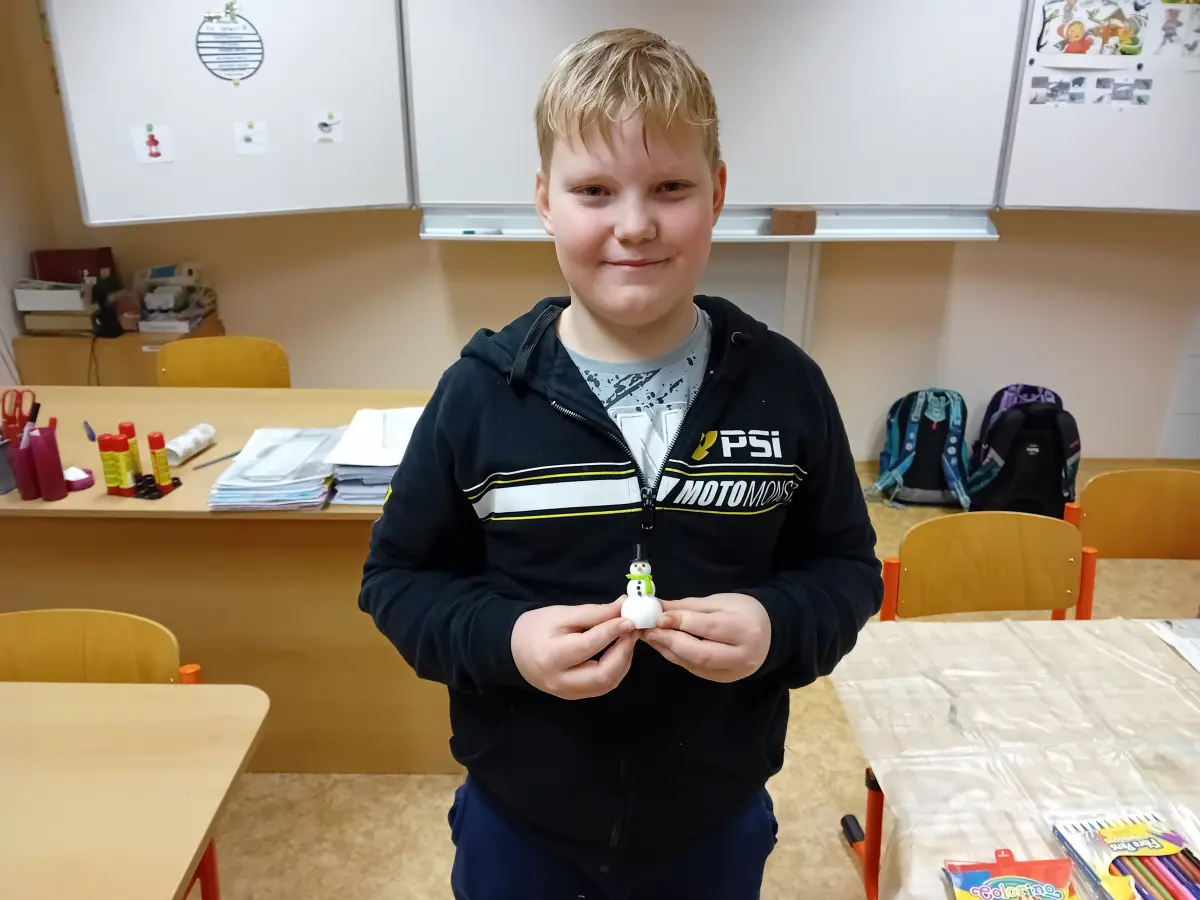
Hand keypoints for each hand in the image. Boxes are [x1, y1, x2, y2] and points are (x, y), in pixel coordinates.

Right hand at [511, 598, 636, 699]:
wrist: (516, 651)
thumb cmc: (537, 628)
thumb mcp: (562, 614)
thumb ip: (594, 613)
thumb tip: (624, 607)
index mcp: (550, 656)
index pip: (588, 646)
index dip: (612, 632)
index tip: (629, 619)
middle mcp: (559, 681)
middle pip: (602, 674)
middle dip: (623, 652)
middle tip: (632, 631)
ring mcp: (568, 693)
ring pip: (607, 684)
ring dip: (623, 661)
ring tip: (627, 638)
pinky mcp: (575, 696)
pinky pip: (603, 686)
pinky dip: (616, 669)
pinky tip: (619, 651)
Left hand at [642, 593, 770, 682]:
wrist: (768, 634)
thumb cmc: (743, 611)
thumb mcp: (719, 602)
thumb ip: (688, 607)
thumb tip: (658, 608)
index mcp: (745, 629)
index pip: (709, 628)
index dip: (681, 623)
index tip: (658, 616)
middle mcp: (741, 656)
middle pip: (700, 653)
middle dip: (670, 640)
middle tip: (647, 629)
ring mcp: (732, 672)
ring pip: (694, 663)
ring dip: (667, 649)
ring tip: (649, 635)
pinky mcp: (721, 679)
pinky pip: (693, 668)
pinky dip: (675, 656)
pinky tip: (662, 644)